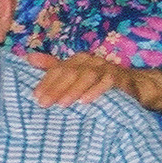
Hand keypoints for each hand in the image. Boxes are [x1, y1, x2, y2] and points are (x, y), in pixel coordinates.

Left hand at [26, 51, 147, 107]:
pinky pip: (106, 82)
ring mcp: (105, 67)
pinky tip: (85, 101)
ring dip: (73, 90)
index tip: (35, 97)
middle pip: (69, 72)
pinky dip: (95, 91)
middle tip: (44, 104)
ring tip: (62, 104)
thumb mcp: (74, 74)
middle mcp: (89, 60)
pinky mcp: (118, 77)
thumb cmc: (97, 81)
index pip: (57, 69)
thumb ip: (53, 67)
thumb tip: (28, 57)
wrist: (133, 85)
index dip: (46, 82)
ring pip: (86, 76)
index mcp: (77, 60)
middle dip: (55, 88)